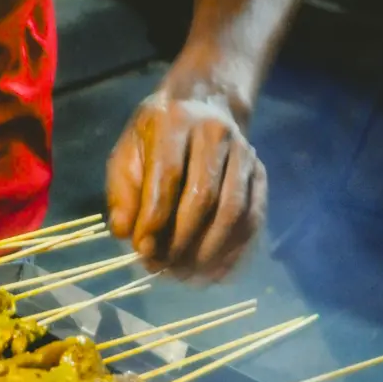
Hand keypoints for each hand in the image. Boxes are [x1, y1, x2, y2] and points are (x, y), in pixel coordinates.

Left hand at [106, 90, 266, 281]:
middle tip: (160, 268)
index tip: (140, 249)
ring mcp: (244, 154)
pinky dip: (233, 251)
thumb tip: (124, 233)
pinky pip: (253, 218)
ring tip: (184, 275)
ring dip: (208, 252)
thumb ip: (122, 192)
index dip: (154, 218)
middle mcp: (215, 134)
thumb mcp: (127, 155)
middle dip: (180, 241)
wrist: (203, 106)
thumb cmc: (154, 139)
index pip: (168, 176)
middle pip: (203, 197)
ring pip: (233, 211)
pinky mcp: (260, 174)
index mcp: (175, 123)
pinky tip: (213, 272)